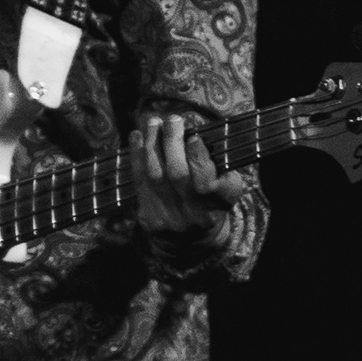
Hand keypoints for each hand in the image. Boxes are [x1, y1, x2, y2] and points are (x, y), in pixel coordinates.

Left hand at [127, 112, 252, 240]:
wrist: (193, 241)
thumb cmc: (211, 201)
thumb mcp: (224, 186)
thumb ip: (215, 163)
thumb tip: (192, 130)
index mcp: (220, 204)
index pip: (207, 183)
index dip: (198, 159)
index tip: (193, 136)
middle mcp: (195, 214)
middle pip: (178, 175)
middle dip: (172, 143)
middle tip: (172, 119)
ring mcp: (170, 218)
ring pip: (155, 175)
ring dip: (152, 144)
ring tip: (153, 122)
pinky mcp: (150, 217)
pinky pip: (140, 182)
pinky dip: (137, 156)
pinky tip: (137, 136)